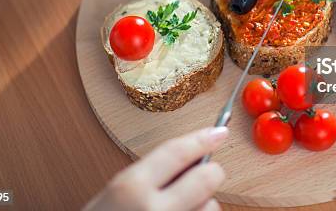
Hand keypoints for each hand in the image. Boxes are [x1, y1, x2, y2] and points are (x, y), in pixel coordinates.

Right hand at [84, 127, 227, 210]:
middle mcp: (154, 210)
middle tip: (207, 170)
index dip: (202, 139)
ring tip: (181, 207)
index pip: (178, 152)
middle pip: (207, 177)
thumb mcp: (116, 193)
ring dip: (204, 204)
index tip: (218, 132)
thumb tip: (193, 155)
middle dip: (211, 171)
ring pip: (211, 206)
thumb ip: (150, 174)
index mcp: (130, 188)